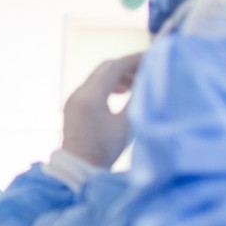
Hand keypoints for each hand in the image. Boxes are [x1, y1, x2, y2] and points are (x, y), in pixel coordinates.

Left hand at [61, 53, 141, 167]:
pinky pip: (92, 86)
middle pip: (105, 68)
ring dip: (117, 75)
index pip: (115, 67)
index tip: (152, 57)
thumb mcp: (126, 125)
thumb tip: (148, 83)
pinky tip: (121, 93)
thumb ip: (137, 100)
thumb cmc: (105, 150)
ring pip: (98, 76)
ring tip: (135, 84)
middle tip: (146, 70)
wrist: (79, 168)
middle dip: (127, 66)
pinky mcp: (73, 106)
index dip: (135, 60)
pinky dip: (107, 84)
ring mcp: (74, 98)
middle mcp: (79, 92)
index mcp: (91, 96)